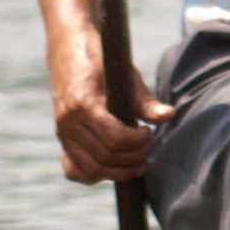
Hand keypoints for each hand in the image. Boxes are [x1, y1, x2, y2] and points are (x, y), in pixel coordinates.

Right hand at [50, 53, 171, 183]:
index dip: (138, 142)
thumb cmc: (103, 64)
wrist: (70, 53)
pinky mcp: (62, 141)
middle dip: (133, 158)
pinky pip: (75, 171)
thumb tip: (168, 116)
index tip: (149, 133)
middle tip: (148, 148)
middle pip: (104, 158)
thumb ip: (146, 101)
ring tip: (139, 162)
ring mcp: (62, 134)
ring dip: (119, 172)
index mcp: (83, 104)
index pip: (114, 139)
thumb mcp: (128, 76)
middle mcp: (67, 122)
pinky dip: (95, 175)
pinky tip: (115, 167)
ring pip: (90, 169)